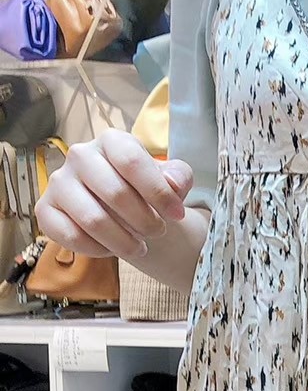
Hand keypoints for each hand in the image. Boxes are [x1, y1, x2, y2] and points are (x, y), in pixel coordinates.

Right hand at [35, 129, 191, 260]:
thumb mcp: (171, 179)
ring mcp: (59, 182)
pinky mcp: (45, 209)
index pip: (131, 162)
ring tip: (141, 248)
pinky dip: (98, 249)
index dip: (158, 192)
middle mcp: (80, 155)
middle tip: (159, 233)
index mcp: (112, 141)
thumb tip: (173, 184)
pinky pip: (71, 236)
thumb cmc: (147, 189)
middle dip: (145, 221)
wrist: (124, 209)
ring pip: (93, 219)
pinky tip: (112, 249)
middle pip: (115, 193)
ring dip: (123, 241)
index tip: (178, 215)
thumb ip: (178, 177)